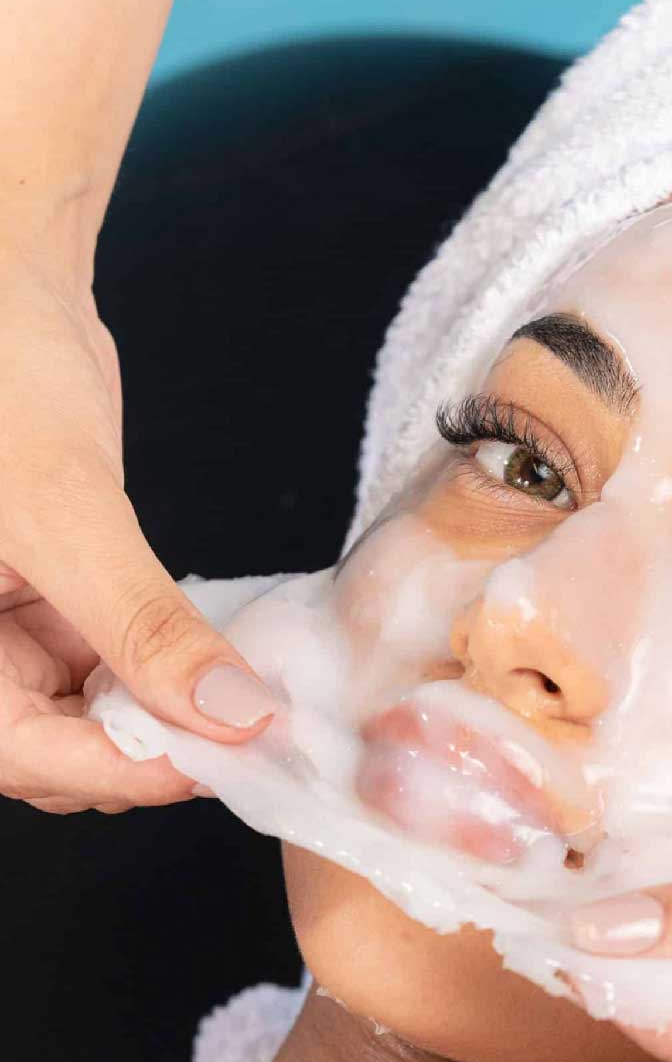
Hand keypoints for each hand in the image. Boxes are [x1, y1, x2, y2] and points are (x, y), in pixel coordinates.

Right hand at [0, 246, 273, 814]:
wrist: (5, 291)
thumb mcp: (64, 506)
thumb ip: (143, 621)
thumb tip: (229, 712)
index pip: (22, 754)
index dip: (123, 771)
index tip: (224, 759)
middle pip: (61, 749)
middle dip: (156, 748)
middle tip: (256, 734)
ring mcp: (9, 628)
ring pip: (98, 715)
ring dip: (175, 713)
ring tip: (254, 697)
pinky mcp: (59, 601)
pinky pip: (119, 663)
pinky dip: (174, 667)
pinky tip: (229, 657)